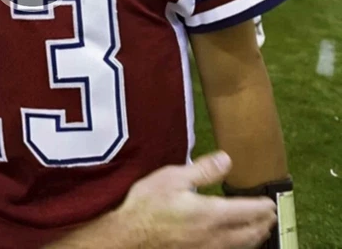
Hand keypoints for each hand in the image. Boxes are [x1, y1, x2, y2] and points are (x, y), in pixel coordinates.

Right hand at [116, 152, 276, 248]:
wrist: (130, 236)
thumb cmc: (148, 206)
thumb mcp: (173, 178)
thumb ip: (203, 170)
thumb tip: (227, 160)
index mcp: (212, 213)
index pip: (248, 211)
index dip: (262, 206)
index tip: (270, 203)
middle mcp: (216, 235)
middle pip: (250, 233)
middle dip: (263, 224)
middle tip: (270, 217)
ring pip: (241, 246)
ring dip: (254, 238)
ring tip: (260, 232)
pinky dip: (238, 247)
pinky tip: (233, 243)